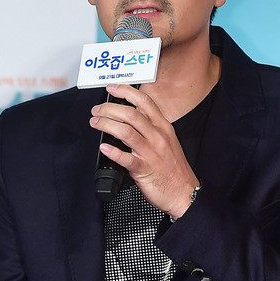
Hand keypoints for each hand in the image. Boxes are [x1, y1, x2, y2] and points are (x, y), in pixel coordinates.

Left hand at [90, 84, 198, 217]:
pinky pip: (125, 158)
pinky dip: (112, 151)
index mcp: (163, 127)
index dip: (126, 91)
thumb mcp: (168, 141)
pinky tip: (103, 147)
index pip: (145, 101)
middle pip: (131, 114)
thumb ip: (152, 128)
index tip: (113, 88)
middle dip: (109, 108)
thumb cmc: (174, 169)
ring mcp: (151, 152)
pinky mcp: (144, 169)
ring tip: (95, 123)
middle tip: (97, 110)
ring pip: (125, 132)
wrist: (184, 193)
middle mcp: (157, 137)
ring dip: (106, 124)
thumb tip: (131, 118)